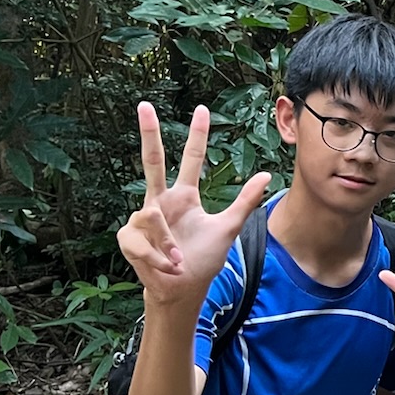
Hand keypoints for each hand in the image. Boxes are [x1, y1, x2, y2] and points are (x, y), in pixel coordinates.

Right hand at [116, 102, 270, 311]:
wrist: (183, 290)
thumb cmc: (202, 259)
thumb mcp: (228, 228)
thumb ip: (245, 201)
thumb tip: (266, 174)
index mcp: (185, 197)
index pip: (191, 159)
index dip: (197, 135)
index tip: (202, 109)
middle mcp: (161, 201)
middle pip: (152, 160)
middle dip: (148, 133)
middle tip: (144, 104)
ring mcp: (142, 218)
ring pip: (152, 217)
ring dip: (168, 244)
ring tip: (178, 259)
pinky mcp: (128, 237)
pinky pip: (142, 240)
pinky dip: (158, 257)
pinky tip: (166, 265)